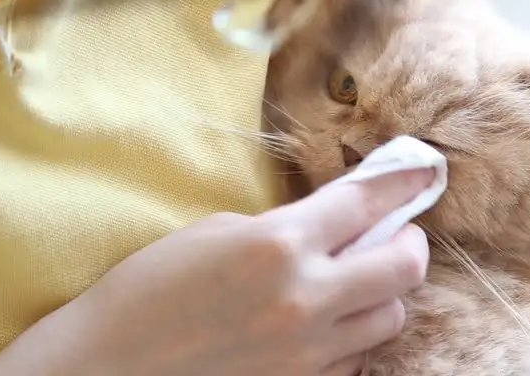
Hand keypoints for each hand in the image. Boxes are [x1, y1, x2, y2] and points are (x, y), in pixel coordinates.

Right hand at [0, 169, 433, 375]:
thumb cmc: (147, 292)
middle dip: (408, 241)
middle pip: (406, 265)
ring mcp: (308, 353)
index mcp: (279, 244)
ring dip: (380, 293)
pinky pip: (356, 359)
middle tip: (394, 234)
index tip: (424, 173)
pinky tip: (322, 327)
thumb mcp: (217, 235)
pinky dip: (351, 338)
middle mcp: (306, 299)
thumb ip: (285, 228)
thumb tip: (334, 227)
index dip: (403, 182)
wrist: (106, 371)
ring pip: (391, 317)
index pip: (366, 201)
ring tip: (351, 284)